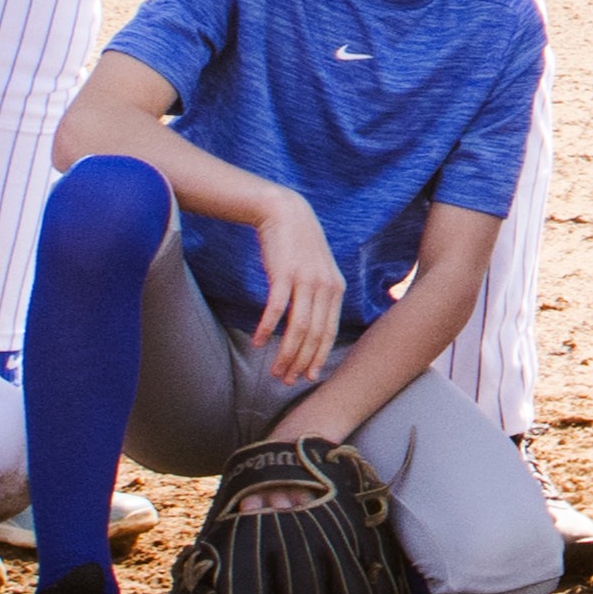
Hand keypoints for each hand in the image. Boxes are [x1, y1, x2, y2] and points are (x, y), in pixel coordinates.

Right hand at [240, 185, 342, 385]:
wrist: (285, 212)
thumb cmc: (299, 246)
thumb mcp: (319, 270)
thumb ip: (320, 296)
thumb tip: (313, 327)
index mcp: (335, 289)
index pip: (329, 333)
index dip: (318, 358)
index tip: (308, 377)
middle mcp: (325, 287)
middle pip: (314, 336)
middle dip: (301, 363)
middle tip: (286, 381)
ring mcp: (306, 280)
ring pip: (298, 328)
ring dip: (286, 354)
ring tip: (274, 371)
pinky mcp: (284, 274)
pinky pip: (276, 309)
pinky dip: (266, 329)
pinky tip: (257, 343)